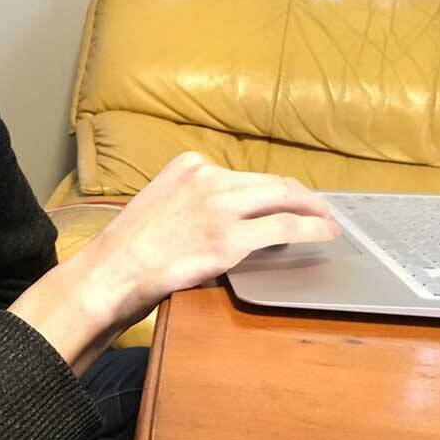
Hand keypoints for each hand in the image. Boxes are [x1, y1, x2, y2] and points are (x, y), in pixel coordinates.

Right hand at [82, 152, 340, 325]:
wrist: (110, 272)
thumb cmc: (126, 251)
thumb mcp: (159, 207)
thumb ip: (190, 204)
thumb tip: (220, 220)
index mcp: (189, 166)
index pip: (243, 175)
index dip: (270, 189)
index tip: (285, 198)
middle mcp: (208, 178)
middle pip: (270, 182)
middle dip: (302, 196)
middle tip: (321, 209)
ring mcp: (221, 207)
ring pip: (284, 199)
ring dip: (314, 211)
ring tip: (329, 222)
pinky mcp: (230, 239)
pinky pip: (285, 228)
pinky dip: (312, 229)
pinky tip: (325, 235)